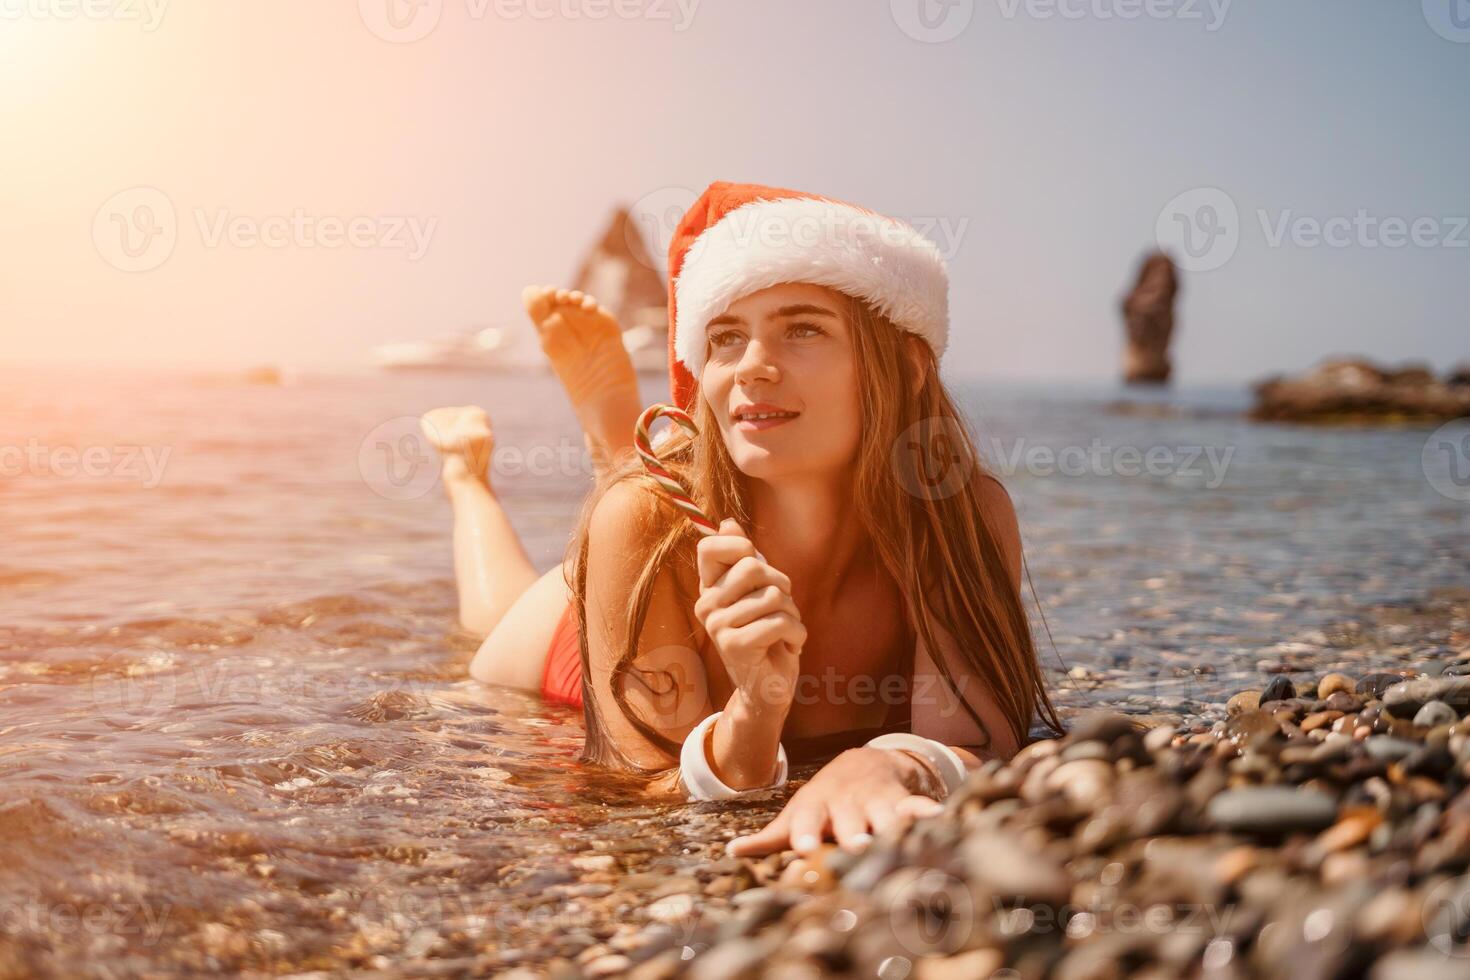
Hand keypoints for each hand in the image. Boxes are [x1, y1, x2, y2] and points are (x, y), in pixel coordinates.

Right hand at [693, 518, 803, 707]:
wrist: (767, 687)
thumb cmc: (767, 634)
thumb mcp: (758, 592)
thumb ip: (744, 559)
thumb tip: (728, 523)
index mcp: (710, 588)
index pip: (710, 548)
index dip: (739, 547)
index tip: (756, 567)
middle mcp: (707, 605)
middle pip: (753, 567)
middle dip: (782, 586)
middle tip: (781, 608)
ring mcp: (718, 626)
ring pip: (774, 596)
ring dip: (793, 615)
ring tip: (785, 631)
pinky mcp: (735, 646)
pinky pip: (780, 622)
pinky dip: (797, 634)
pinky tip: (789, 647)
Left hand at [724, 747, 945, 857]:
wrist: (860, 764)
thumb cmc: (821, 804)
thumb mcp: (796, 816)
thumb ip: (768, 838)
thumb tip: (731, 851)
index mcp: (816, 810)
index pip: (808, 823)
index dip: (807, 835)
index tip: (805, 849)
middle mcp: (846, 806)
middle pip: (849, 822)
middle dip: (853, 834)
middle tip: (857, 846)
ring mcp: (875, 802)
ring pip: (884, 815)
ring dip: (891, 825)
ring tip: (899, 836)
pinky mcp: (902, 801)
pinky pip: (916, 806)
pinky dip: (927, 812)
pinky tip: (940, 818)